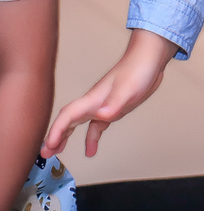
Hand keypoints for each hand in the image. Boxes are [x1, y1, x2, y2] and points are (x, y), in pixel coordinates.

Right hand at [41, 28, 175, 157]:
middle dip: (54, 136)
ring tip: (58, 151)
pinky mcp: (114, 107)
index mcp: (93, 99)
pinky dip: (92, 136)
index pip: (68, 116)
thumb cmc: (138, 68)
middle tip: (45, 152)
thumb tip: (102, 116)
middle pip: (68, 120)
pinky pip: (97, 125)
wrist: (150, 58)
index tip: (48, 145)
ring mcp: (103, 104)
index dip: (56, 130)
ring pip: (80, 123)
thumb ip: (115, 102)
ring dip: (67, 137)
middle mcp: (94, 102)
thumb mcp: (128, 88)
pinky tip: (92, 147)